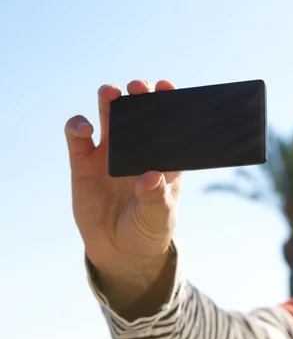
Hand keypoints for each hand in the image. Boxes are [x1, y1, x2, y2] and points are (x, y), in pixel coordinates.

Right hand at [65, 80, 181, 278]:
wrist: (121, 251)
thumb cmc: (149, 229)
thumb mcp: (158, 216)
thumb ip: (156, 197)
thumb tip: (149, 177)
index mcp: (163, 156)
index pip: (168, 122)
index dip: (168, 101)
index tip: (166, 87)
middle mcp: (138, 147)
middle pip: (138, 111)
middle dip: (139, 94)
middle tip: (139, 87)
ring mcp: (110, 152)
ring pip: (108, 115)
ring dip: (108, 99)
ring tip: (110, 94)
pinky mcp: (83, 163)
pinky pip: (77, 137)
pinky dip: (78, 126)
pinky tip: (84, 128)